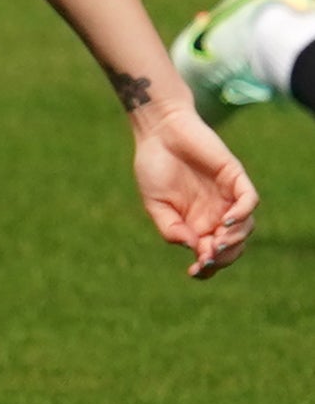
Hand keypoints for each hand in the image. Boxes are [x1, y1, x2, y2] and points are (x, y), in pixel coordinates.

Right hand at [131, 102, 256, 278]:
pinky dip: (242, 214)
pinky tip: (225, 221)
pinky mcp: (235, 178)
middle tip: (207, 257)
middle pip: (232, 246)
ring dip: (234, 240)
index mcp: (196, 223)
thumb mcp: (155, 204)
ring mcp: (228, 196)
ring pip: (245, 228)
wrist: (159, 132)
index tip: (194, 270)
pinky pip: (249, 201)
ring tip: (216, 242)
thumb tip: (193, 248)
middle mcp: (216, 213)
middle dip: (222, 257)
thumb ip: (171, 228)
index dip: (207, 267)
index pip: (211, 253)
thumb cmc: (154, 167)